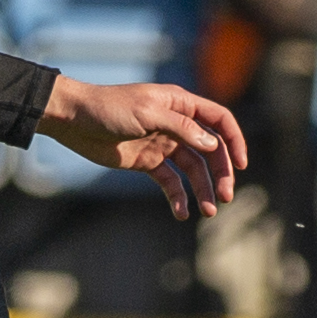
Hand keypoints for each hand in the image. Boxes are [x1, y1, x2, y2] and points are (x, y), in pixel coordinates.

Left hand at [39, 78, 246, 217]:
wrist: (73, 120)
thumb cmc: (108, 108)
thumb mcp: (147, 113)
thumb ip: (181, 127)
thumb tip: (212, 145)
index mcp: (180, 105)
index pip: (219, 120)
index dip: (235, 141)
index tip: (242, 165)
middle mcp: (176, 124)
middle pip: (211, 150)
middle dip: (221, 173)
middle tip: (224, 197)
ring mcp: (163, 144)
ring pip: (193, 169)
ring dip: (203, 189)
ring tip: (208, 212)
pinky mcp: (147, 162)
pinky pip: (170, 181)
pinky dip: (178, 196)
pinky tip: (182, 212)